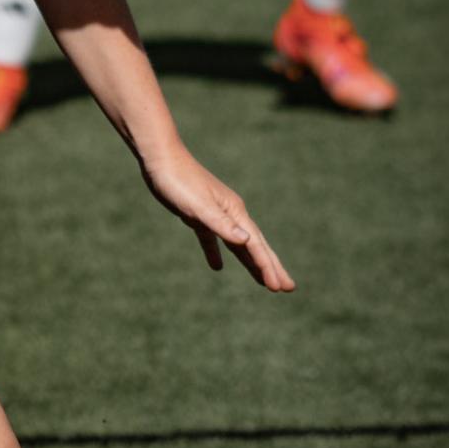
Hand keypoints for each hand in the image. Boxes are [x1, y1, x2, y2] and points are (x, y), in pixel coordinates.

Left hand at [140, 142, 294, 291]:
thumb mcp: (199, 206)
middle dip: (271, 267)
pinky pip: (212, 239)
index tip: (280, 288)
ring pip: (238, 245)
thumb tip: (248, 240)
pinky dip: (217, 253)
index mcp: (234, 212)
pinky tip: (217, 267)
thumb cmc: (178, 182)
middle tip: (288, 288)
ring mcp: (215, 214)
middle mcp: (230, 214)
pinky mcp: (198, 215)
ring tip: (264, 282)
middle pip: (255, 246)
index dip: (268, 267)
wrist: (160, 159)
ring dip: (251, 263)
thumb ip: (222, 224)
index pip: (256, 246)